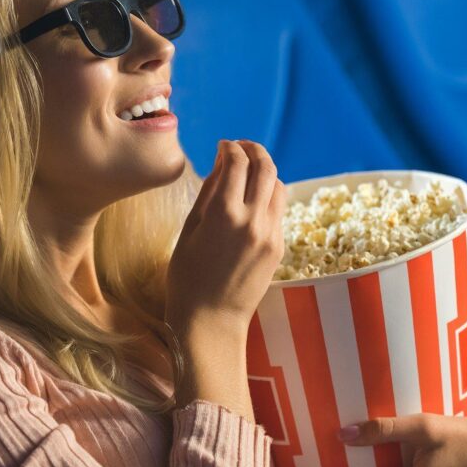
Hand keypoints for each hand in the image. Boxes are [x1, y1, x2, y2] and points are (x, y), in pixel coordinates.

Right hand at [164, 140, 285, 415]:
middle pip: (265, 167)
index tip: (223, 146)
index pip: (236, 162)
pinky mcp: (279, 247)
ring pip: (278, 186)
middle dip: (253, 150)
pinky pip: (279, 210)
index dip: (230, 147)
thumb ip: (207, 193)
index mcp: (224, 213)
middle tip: (242, 147)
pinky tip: (255, 200)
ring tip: (250, 173)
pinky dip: (270, 196)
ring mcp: (271, 233)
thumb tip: (221, 165)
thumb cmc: (187, 278)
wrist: (211, 321)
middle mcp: (253, 219)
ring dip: (265, 172)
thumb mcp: (188, 231)